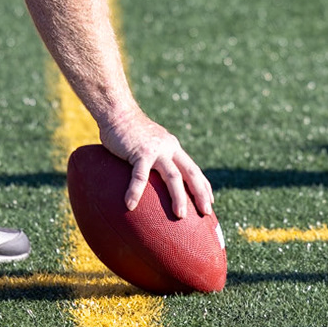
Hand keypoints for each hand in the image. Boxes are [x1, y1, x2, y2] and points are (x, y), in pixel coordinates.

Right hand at [98, 108, 214, 219]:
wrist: (117, 111)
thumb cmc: (128, 131)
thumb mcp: (148, 144)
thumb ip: (152, 158)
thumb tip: (150, 177)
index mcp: (173, 148)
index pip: (193, 169)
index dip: (203, 186)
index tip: (210, 202)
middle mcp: (169, 148)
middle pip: (191, 173)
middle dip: (200, 194)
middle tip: (206, 213)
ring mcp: (156, 150)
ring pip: (173, 176)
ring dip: (178, 197)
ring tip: (180, 215)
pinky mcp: (140, 152)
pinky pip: (140, 176)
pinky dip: (135, 191)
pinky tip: (130, 205)